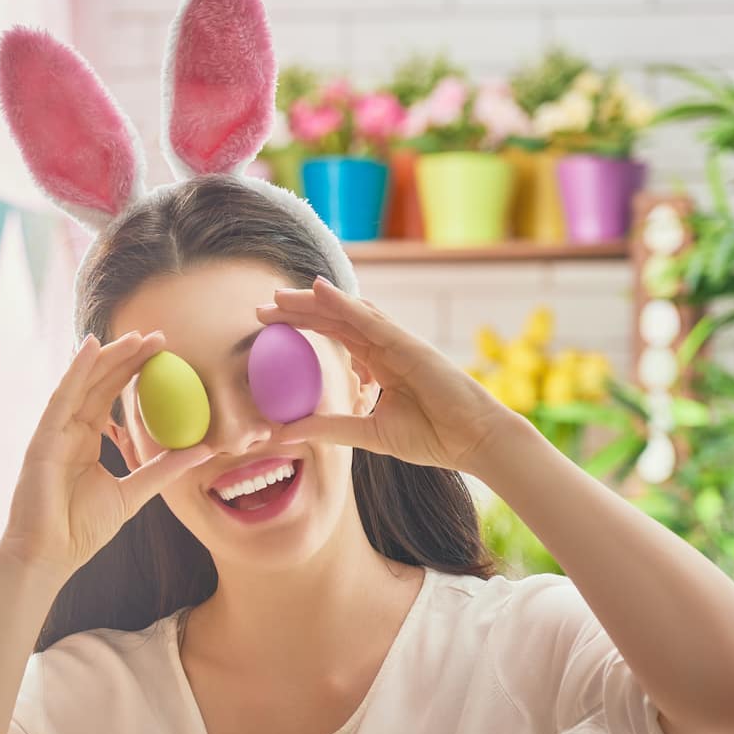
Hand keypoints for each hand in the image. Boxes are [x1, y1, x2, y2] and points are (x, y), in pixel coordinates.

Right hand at [0, 332, 213, 581]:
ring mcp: (54, 433)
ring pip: (83, 384)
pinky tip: (90, 347)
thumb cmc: (82, 529)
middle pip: (99, 384)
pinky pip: (61, 398)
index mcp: (86, 442)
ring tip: (135, 336)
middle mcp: (68, 431)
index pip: (111, 397)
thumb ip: (162, 469)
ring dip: (108, 357)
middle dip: (127, 358)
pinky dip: (75, 371)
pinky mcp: (43, 439)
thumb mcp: (133, 493)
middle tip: (158, 336)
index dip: (135, 372)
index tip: (163, 353)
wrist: (51, 554)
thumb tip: (203, 451)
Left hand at [259, 278, 521, 474]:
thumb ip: (327, 428)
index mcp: (377, 364)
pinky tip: (321, 291)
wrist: (472, 441)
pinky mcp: (409, 345)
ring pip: (348, 312)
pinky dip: (345, 303)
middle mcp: (385, 347)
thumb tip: (281, 435)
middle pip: (335, 319)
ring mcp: (398, 342)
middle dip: (298, 310)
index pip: (333, 337)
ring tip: (281, 296)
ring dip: (314, 301)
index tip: (267, 327)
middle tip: (261, 308)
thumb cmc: (431, 437)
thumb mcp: (366, 434)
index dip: (302, 326)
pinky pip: (371, 320)